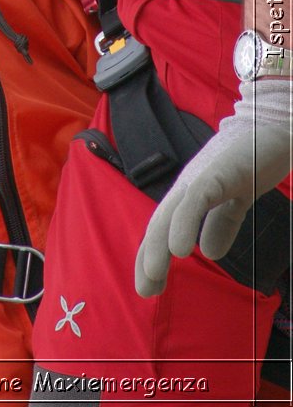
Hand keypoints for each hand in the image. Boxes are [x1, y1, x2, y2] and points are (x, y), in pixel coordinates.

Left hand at [135, 79, 291, 296]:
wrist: (269, 125)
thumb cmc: (249, 159)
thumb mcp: (234, 199)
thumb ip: (222, 222)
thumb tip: (210, 252)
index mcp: (190, 192)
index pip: (163, 225)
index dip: (152, 254)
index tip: (147, 286)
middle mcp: (188, 184)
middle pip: (160, 221)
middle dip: (149, 256)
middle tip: (145, 290)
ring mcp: (201, 177)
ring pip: (171, 212)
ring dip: (159, 244)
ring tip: (154, 273)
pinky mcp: (218, 172)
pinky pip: (197, 199)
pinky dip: (185, 222)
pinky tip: (181, 247)